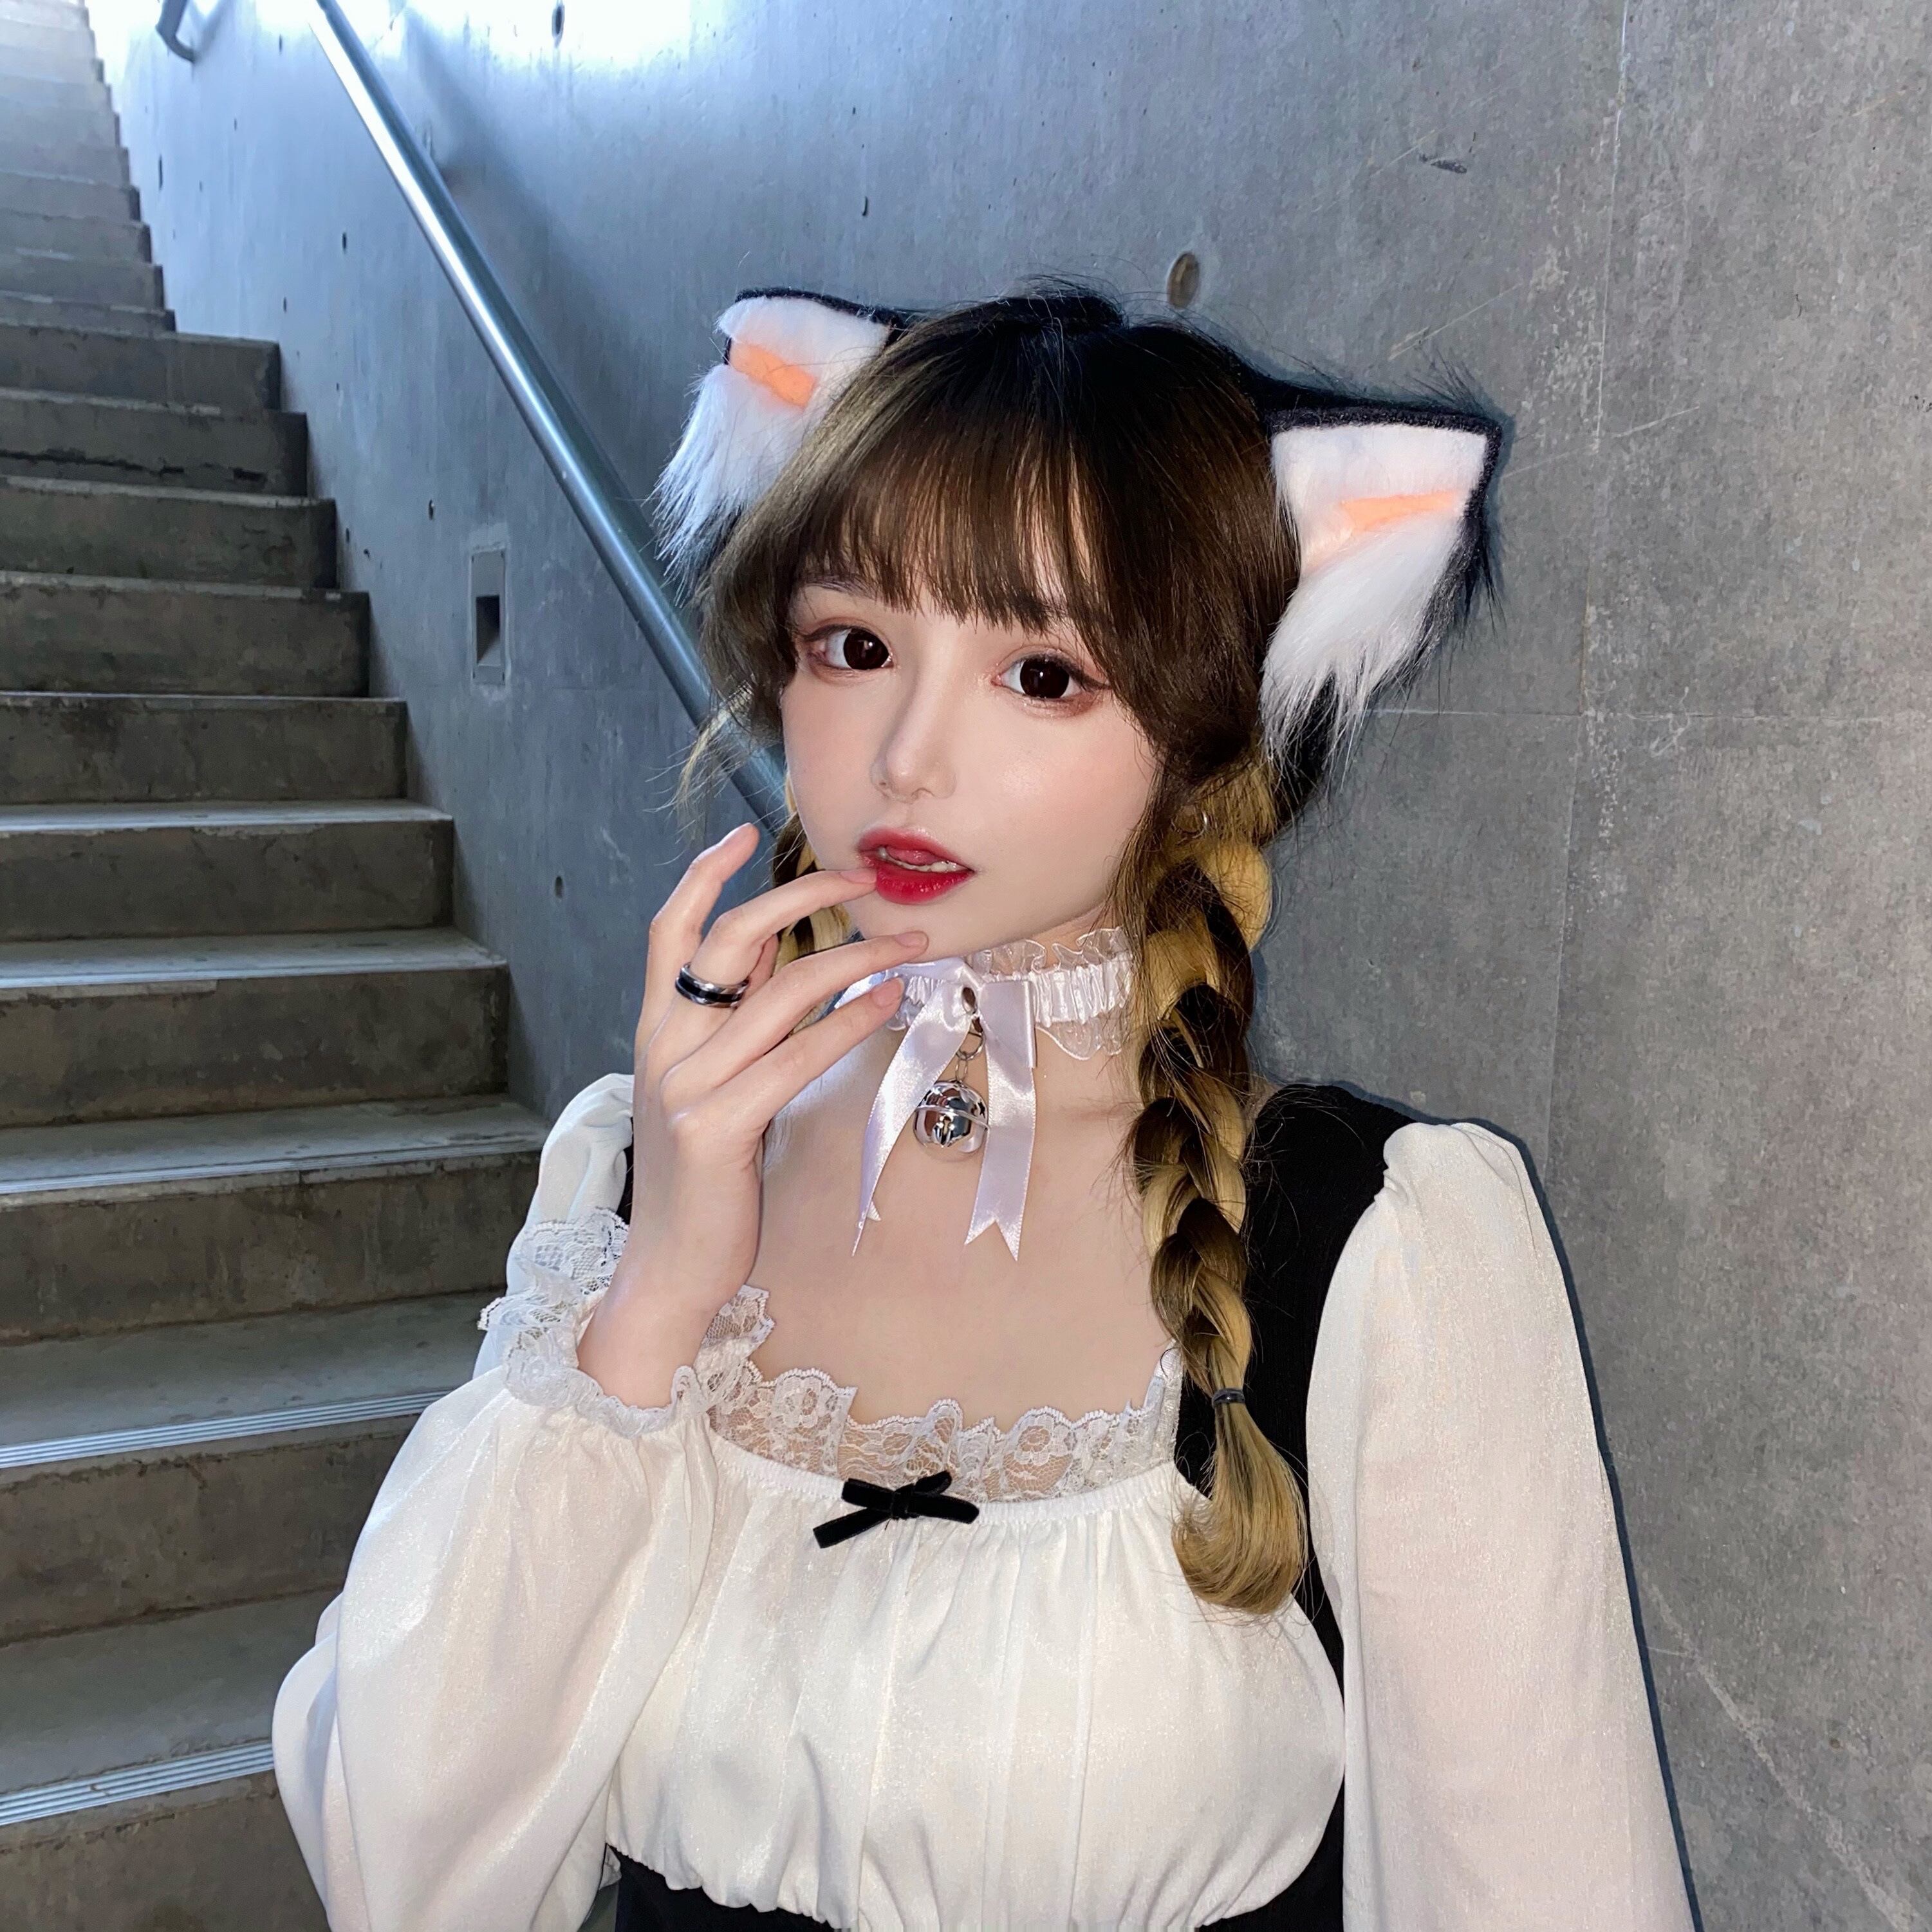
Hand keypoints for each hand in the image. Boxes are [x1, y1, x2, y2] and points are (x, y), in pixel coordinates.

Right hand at [576, 822, 923, 1405]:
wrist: (668, 1268)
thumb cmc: (701, 1180)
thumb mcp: (707, 1085)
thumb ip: (734, 1022)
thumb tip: (777, 952)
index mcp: (656, 1030)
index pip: (669, 931)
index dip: (703, 875)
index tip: (746, 833)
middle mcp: (665, 1045)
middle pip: (732, 937)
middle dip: (805, 896)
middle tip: (866, 880)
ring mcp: (688, 1084)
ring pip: (783, 992)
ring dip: (858, 958)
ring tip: (912, 947)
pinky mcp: (719, 1127)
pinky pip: (798, 1055)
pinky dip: (850, 1020)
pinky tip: (888, 1003)